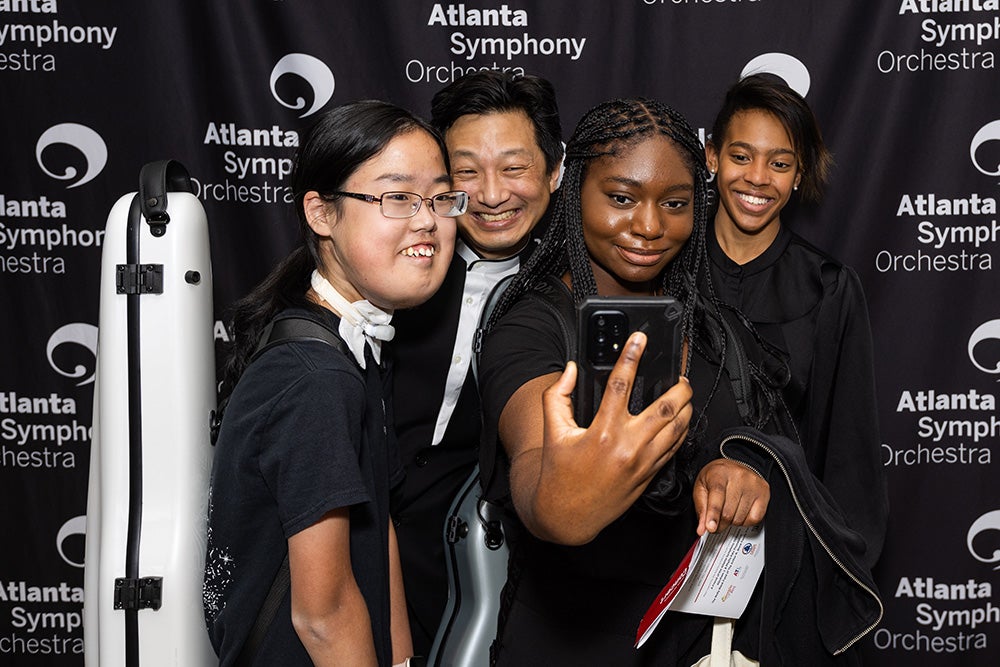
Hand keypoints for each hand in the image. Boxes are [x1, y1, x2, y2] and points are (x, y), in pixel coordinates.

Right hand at [508, 331, 692, 543]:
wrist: (566, 516)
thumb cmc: (558, 473)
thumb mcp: (553, 432)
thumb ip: (557, 396)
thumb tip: (571, 370)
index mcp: (602, 432)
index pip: (620, 385)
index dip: (631, 357)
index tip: (639, 339)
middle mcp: (627, 447)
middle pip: (666, 408)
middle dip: (679, 387)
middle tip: (681, 375)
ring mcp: (642, 463)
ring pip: (676, 429)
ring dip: (685, 408)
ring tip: (685, 394)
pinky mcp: (649, 476)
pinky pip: (674, 449)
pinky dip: (681, 431)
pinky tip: (680, 420)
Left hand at [693, 459, 768, 535]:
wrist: (736, 465)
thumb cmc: (717, 477)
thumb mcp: (701, 488)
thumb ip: (701, 509)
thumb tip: (702, 529)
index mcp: (719, 473)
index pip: (717, 496)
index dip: (713, 514)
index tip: (711, 527)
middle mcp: (739, 477)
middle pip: (728, 512)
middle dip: (719, 524)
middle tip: (714, 523)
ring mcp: (753, 485)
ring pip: (740, 519)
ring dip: (731, 522)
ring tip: (728, 510)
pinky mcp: (764, 493)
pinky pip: (754, 519)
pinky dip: (744, 521)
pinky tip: (739, 511)